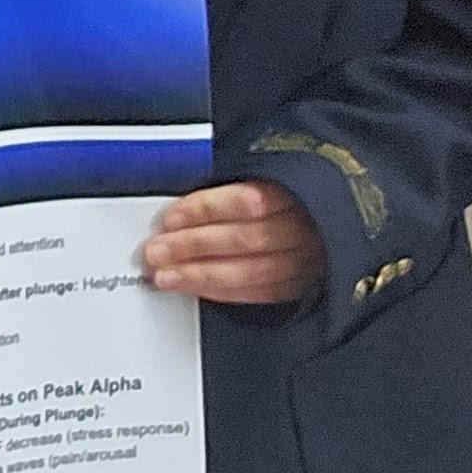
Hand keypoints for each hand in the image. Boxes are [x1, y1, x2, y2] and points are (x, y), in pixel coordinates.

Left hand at [140, 180, 327, 305]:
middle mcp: (303, 227)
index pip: (246, 200)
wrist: (315, 222)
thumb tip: (175, 208)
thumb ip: (221, 191)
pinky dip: (222, 292)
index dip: (205, 209)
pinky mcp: (299, 284)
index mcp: (291, 191)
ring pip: (251, 271)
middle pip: (245, 238)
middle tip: (156, 252)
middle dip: (194, 246)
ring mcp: (305, 259)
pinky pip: (259, 293)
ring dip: (201, 276)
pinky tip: (194, 288)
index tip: (171, 218)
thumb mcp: (252, 179)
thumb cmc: (273, 197)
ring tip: (166, 277)